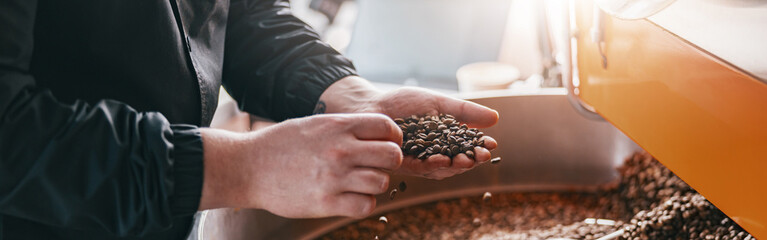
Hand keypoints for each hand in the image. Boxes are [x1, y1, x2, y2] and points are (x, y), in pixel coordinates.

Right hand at [199, 113, 402, 217]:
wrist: (248, 167)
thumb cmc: (281, 144)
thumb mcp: (314, 123)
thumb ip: (345, 127)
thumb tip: (376, 131)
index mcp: (338, 126)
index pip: (387, 127)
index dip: (393, 137)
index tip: (387, 144)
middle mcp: (340, 150)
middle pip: (392, 155)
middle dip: (389, 161)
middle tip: (377, 166)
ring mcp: (334, 177)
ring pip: (382, 182)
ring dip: (375, 184)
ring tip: (360, 183)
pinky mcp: (326, 203)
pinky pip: (366, 205)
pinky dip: (363, 203)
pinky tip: (351, 197)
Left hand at [319, 76, 498, 179]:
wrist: (370, 105)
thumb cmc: (402, 103)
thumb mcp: (438, 103)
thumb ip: (464, 111)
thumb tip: (495, 118)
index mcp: (444, 141)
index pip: (466, 147)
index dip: (479, 148)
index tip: (492, 144)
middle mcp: (433, 155)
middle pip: (457, 163)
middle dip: (471, 160)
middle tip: (483, 155)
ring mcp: (418, 162)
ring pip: (441, 169)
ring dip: (455, 166)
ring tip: (467, 160)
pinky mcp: (401, 165)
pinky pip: (419, 168)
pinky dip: (431, 165)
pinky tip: (441, 160)